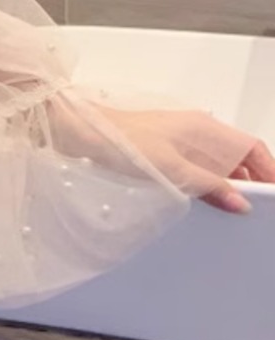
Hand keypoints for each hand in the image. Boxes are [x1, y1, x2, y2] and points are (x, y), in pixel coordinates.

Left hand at [99, 106, 274, 214]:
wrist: (83, 134)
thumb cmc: (124, 143)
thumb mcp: (173, 170)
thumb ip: (209, 186)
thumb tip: (241, 203)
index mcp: (204, 128)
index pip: (251, 147)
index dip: (268, 169)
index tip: (273, 192)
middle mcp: (196, 133)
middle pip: (236, 158)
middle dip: (250, 182)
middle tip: (256, 208)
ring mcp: (179, 143)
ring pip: (216, 166)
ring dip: (226, 186)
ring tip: (234, 210)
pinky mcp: (163, 154)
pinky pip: (196, 170)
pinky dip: (206, 186)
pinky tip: (204, 203)